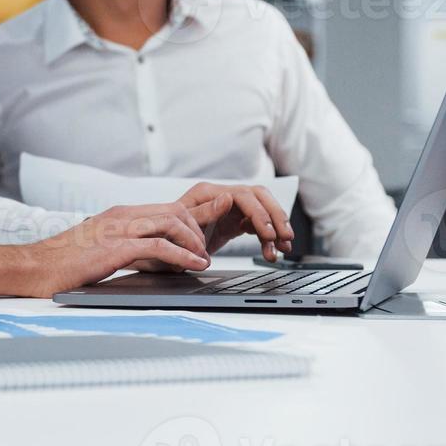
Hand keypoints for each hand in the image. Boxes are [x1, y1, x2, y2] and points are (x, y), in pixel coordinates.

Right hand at [0, 202, 210, 297]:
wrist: (33, 268)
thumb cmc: (63, 263)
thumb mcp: (100, 249)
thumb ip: (126, 248)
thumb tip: (154, 260)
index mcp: (119, 214)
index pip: (167, 207)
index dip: (194, 218)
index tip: (210, 231)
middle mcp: (122, 216)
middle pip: (176, 209)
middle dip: (200, 227)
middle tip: (208, 249)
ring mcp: (119, 229)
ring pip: (172, 222)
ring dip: (195, 241)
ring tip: (204, 258)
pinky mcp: (115, 248)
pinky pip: (160, 246)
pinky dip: (183, 255)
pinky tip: (194, 265)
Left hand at [175, 183, 293, 261]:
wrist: (159, 246)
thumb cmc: (164, 235)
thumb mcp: (181, 226)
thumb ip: (205, 212)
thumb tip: (229, 198)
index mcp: (208, 193)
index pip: (243, 195)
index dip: (259, 213)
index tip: (268, 233)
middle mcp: (221, 197)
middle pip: (259, 197)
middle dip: (275, 216)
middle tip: (285, 237)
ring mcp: (229, 208)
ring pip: (262, 210)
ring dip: (276, 228)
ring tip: (283, 248)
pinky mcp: (234, 221)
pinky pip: (257, 225)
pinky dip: (268, 237)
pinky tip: (273, 251)